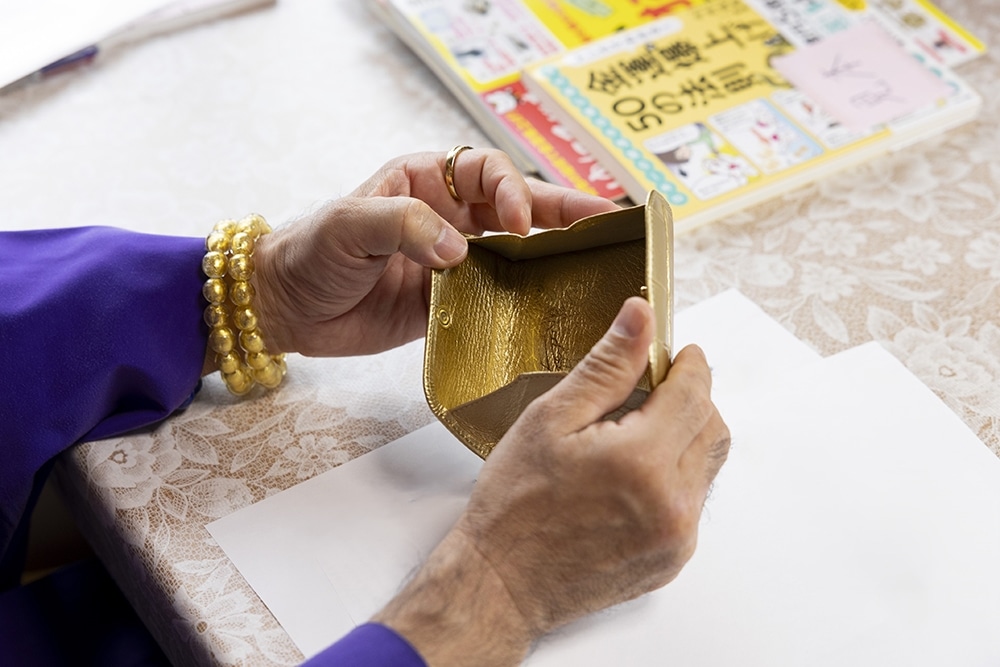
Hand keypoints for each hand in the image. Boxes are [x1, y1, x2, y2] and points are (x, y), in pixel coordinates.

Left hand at [250, 148, 619, 356]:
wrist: (286, 307)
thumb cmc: (309, 252)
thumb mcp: (349, 225)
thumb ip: (403, 226)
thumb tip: (458, 251)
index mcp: (427, 180)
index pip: (488, 172)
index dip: (515, 191)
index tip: (520, 222)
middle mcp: (448, 216)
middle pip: (518, 208)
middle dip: (563, 213)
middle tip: (608, 222)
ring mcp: (453, 262)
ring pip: (516, 254)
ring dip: (553, 258)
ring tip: (598, 264)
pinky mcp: (450, 304)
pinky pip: (497, 299)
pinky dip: (525, 303)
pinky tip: (555, 309)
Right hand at [374, 297, 731, 665]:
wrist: (502, 584)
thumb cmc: (515, 506)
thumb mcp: (551, 420)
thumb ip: (607, 366)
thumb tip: (640, 316)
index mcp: (643, 460)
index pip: (695, 392)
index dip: (688, 363)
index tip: (676, 351)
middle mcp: (672, 502)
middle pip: (712, 426)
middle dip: (690, 397)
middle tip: (651, 388)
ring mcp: (678, 537)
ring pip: (709, 464)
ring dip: (686, 435)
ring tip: (637, 432)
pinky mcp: (674, 559)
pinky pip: (694, 501)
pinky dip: (677, 476)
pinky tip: (633, 474)